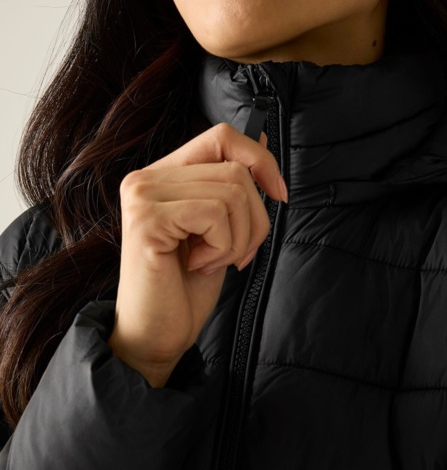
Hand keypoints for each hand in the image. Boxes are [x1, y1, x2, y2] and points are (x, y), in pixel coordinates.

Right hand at [109, 123, 287, 386]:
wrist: (158, 333)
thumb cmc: (188, 283)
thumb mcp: (221, 227)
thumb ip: (233, 183)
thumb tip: (261, 139)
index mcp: (165, 174)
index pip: (222, 136)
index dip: (260, 159)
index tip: (280, 195)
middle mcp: (147, 177)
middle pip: (236, 170)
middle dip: (255, 220)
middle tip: (237, 254)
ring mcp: (143, 196)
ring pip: (232, 192)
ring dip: (239, 238)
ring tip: (214, 261)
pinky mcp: (146, 220)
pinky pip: (215, 215)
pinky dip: (223, 247)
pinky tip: (199, 265)